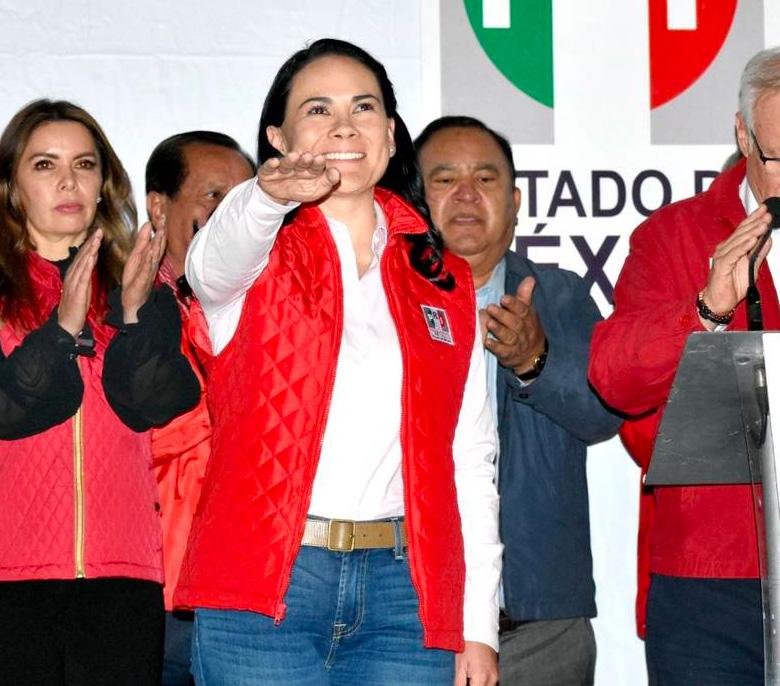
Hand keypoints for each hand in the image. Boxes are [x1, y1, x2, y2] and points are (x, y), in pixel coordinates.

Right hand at [57, 229, 101, 336]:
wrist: (67, 323)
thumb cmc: (77, 306)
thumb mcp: (84, 287)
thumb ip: (87, 275)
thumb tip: (91, 262)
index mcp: (75, 275)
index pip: (83, 257)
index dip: (90, 245)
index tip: (98, 234)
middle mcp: (73, 276)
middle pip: (82, 256)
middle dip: (91, 243)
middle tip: (99, 231)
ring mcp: (73, 283)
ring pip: (82, 263)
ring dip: (90, 250)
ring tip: (97, 239)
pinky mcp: (77, 291)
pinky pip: (82, 276)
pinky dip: (87, 265)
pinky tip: (91, 257)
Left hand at [121, 222, 165, 323]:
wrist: (133, 300)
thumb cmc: (135, 279)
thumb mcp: (136, 256)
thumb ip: (142, 241)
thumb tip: (148, 225)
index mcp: (150, 256)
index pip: (157, 240)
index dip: (160, 228)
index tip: (161, 216)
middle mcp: (152, 263)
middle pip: (158, 246)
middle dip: (161, 233)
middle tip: (164, 220)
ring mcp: (149, 271)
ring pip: (155, 255)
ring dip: (158, 244)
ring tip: (160, 233)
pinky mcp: (143, 279)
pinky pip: (147, 268)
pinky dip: (150, 260)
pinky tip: (151, 252)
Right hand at [258, 151, 339, 204]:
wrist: (282, 197)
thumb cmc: (302, 189)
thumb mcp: (318, 189)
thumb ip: (328, 181)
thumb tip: (336, 173)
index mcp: (310, 169)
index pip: (315, 166)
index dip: (318, 163)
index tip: (321, 159)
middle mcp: (297, 166)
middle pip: (301, 163)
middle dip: (304, 160)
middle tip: (308, 156)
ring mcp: (283, 169)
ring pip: (286, 164)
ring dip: (289, 160)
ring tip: (293, 156)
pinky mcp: (268, 172)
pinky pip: (269, 167)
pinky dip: (271, 164)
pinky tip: (274, 162)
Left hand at [454, 641, 497, 685]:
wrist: (480, 632)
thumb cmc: (468, 647)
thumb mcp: (460, 666)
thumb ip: (459, 684)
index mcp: (481, 678)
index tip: (462, 684)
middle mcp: (491, 680)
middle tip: (466, 682)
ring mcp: (496, 677)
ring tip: (471, 680)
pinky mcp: (497, 674)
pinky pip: (491, 685)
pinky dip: (483, 684)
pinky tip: (475, 680)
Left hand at [483, 276, 545, 374]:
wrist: (534, 355)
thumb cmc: (527, 328)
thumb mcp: (528, 311)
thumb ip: (525, 295)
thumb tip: (529, 278)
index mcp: (527, 318)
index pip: (522, 310)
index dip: (514, 304)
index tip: (503, 298)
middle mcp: (523, 331)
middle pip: (515, 323)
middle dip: (503, 315)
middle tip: (491, 307)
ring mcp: (516, 344)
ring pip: (509, 337)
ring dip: (499, 330)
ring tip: (489, 322)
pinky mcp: (508, 355)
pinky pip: (503, 352)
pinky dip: (495, 347)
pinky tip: (487, 342)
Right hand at [700, 204, 771, 325]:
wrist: (719, 302)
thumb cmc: (731, 286)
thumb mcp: (751, 267)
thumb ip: (758, 253)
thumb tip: (768, 240)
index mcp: (732, 248)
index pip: (743, 230)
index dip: (753, 219)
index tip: (765, 210)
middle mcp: (725, 250)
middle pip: (741, 233)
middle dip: (755, 223)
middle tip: (767, 215)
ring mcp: (721, 257)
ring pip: (738, 242)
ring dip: (752, 233)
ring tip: (763, 225)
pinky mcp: (720, 266)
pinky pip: (733, 254)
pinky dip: (743, 246)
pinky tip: (751, 240)